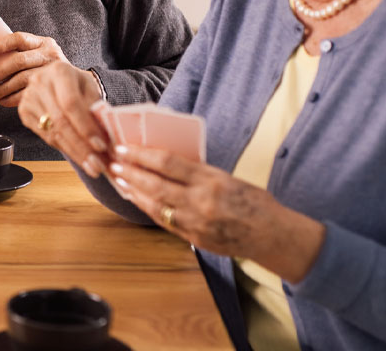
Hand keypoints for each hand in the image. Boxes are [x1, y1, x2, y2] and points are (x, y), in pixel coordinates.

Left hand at [0, 32, 67, 106]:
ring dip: (3, 88)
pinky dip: (12, 98)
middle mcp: (50, 53)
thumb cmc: (45, 69)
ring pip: (23, 78)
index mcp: (43, 42)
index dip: (2, 44)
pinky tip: (3, 100)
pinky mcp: (53, 88)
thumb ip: (18, 54)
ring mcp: (53, 71)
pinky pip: (28, 93)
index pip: (19, 38)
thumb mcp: (36, 55)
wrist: (73, 85)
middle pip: (19, 61)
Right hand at [17, 60, 108, 172]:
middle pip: (60, 121)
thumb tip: (106, 136)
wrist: (57, 79)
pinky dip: (64, 148)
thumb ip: (96, 108)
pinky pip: (45, 136)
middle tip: (98, 165)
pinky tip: (78, 157)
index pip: (71, 103)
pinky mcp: (23, 112)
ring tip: (92, 166)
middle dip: (81, 146)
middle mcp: (39, 82)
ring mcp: (28, 98)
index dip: (86, 127)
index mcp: (59, 71)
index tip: (101, 146)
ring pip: (53, 132)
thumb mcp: (91, 89)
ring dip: (74, 152)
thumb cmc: (77, 84)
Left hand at [109, 144, 325, 282]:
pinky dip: (147, 207)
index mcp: (211, 180)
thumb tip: (165, 161)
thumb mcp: (227, 177)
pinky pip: (163, 221)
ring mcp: (195, 222)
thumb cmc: (253, 202)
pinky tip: (136, 198)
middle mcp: (200, 201)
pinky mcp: (193, 238)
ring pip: (154, 204)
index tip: (124, 147)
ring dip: (133, 191)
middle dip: (130, 172)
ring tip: (119, 178)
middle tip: (113, 162)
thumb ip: (198, 172)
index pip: (168, 163)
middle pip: (155, 184)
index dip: (141, 154)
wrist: (272, 236)